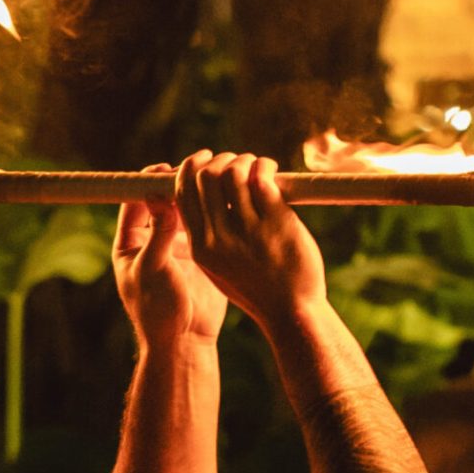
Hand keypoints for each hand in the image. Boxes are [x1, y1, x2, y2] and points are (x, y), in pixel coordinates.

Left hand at [114, 165, 227, 346]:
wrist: (183, 341)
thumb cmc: (158, 311)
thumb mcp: (153, 270)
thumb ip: (157, 234)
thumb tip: (158, 197)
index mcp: (130, 242)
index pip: (135, 200)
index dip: (149, 182)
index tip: (166, 167)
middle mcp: (151, 239)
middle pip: (162, 199)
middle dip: (178, 182)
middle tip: (197, 166)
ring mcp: (175, 245)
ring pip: (186, 209)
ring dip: (198, 193)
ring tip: (214, 176)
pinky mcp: (199, 253)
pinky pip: (204, 224)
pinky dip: (213, 210)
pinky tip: (227, 197)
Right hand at [174, 151, 325, 327]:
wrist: (291, 313)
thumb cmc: (260, 290)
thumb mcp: (220, 268)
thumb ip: (210, 237)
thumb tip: (210, 196)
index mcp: (200, 247)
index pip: (182, 192)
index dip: (191, 167)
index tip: (205, 158)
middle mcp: (218, 237)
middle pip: (206, 176)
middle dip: (220, 160)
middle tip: (237, 162)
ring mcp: (247, 230)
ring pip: (234, 173)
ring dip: (245, 160)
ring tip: (258, 165)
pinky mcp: (274, 223)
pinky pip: (262, 179)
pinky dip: (265, 166)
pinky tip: (272, 171)